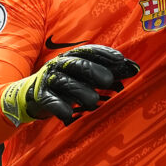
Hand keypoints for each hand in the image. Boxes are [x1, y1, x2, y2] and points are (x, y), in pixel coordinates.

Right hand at [1, 44, 139, 125]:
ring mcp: (49, 79)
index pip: (89, 51)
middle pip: (78, 64)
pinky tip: (69, 114)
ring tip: (93, 101)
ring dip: (81, 91)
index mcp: (72, 57)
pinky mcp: (40, 95)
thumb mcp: (85, 76)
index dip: (104, 54)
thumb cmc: (66, 84)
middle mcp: (60, 64)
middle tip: (109, 80)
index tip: (120, 60)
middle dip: (94, 70)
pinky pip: (51, 100)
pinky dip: (60, 107)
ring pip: (66, 82)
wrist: (30, 96)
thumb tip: (135, 69)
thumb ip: (108, 72)